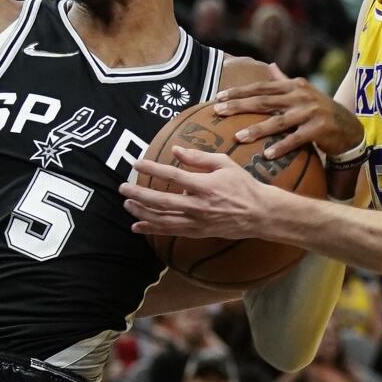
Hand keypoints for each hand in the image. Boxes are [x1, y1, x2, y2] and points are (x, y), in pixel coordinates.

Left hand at [119, 147, 290, 241]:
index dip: (152, 168)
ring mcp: (196, 221)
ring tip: (127, 205)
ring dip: (142, 212)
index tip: (136, 163)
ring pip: (162, 219)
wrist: (259, 214)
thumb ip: (198, 158)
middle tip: (122, 188)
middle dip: (138, 195)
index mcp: (204, 185)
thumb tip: (175, 150)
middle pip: (161, 200)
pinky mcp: (197, 232)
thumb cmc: (242, 185)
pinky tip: (137, 226)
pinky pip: (170, 231)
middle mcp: (198, 205)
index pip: (172, 175)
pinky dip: (152, 229)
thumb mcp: (224, 164)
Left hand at [214, 64, 361, 158]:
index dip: (239, 92)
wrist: (350, 127)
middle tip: (218, 111)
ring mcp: (311, 112)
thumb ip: (285, 80)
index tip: (218, 97)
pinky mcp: (320, 129)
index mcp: (294, 85)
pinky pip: (296, 139)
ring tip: (238, 136)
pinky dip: (281, 146)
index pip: (261, 87)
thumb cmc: (320, 110)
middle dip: (239, 106)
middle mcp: (301, 96)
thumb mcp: (304, 91)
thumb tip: (270, 65)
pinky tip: (267, 155)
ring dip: (257, 129)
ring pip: (278, 121)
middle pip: (264, 101)